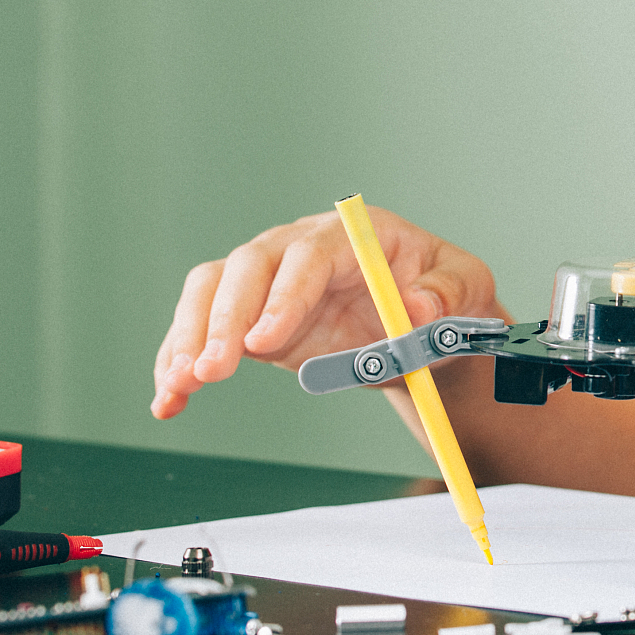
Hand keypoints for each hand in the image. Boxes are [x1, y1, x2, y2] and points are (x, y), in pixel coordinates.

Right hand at [151, 207, 499, 417]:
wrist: (426, 323)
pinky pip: (204, 329)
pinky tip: (167, 400)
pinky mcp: (249, 316)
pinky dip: (180, 361)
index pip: (307, 254)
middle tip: (208, 371)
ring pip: (211, 290)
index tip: (263, 343)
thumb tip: (416, 306)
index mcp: (353, 234)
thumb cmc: (446, 296)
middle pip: (246, 266)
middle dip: (221, 318)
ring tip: (177, 387)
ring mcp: (268, 279)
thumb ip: (446, 295)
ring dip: (188, 337)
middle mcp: (299, 246)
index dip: (282, 296)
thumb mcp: (467, 288)